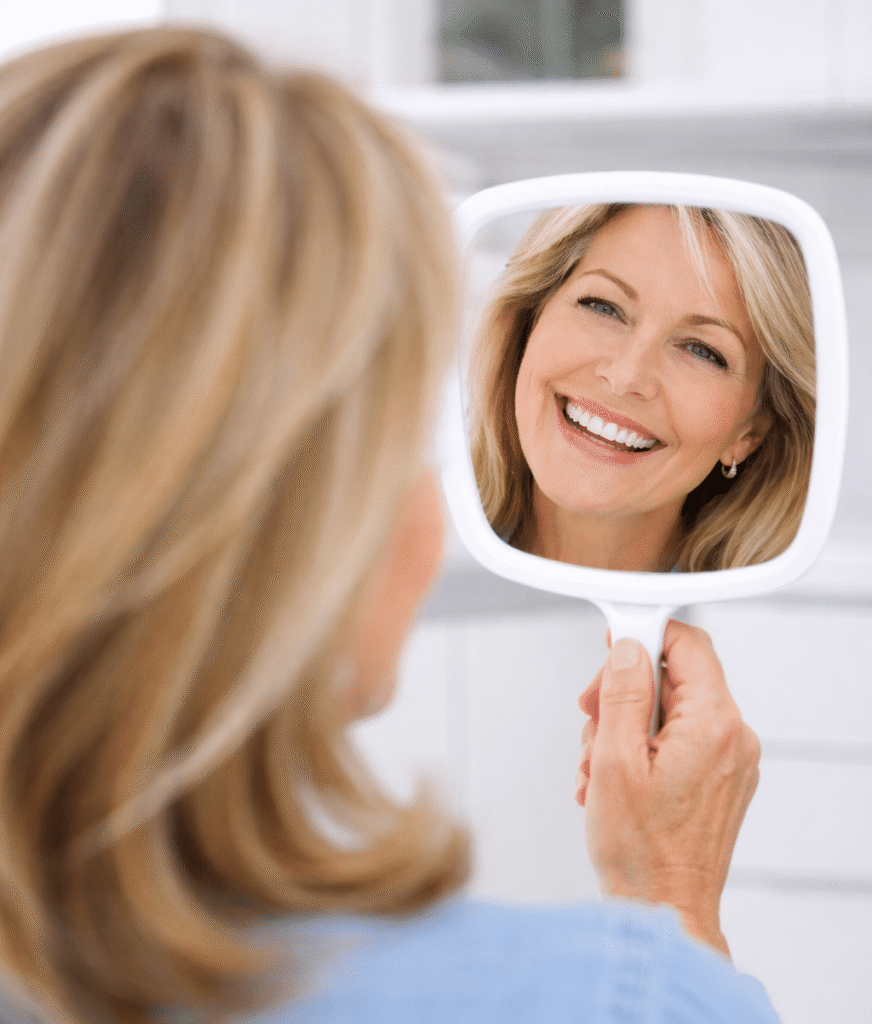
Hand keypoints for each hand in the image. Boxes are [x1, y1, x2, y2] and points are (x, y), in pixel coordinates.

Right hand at [576, 621, 760, 958]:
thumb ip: (623, 694)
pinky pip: (677, 741)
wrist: (663, 912)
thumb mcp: (614, 760)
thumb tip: (627, 649)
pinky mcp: (719, 781)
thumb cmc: (641, 852)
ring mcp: (729, 761)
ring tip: (596, 766)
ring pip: (669, 710)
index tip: (610, 647)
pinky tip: (611, 780)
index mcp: (714, 724)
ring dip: (623, 727)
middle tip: (589, 718)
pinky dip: (640, 750)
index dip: (642, 636)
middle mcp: (733, 738)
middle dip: (623, 691)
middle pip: (673, 677)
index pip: (687, 644)